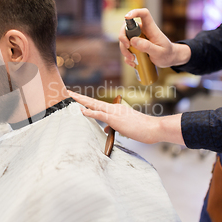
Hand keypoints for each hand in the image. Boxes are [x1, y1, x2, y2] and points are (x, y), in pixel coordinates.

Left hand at [68, 91, 184, 144]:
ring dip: (81, 101)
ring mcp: (114, 112)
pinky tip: (82, 111)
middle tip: (67, 92)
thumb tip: (105, 129)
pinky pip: (101, 115)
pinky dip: (90, 113)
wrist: (153, 128)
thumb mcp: (124, 128)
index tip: (76, 98)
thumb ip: (114, 126)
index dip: (86, 101)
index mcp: (116, 109)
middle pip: (93, 101)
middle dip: (79, 97)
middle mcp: (114, 108)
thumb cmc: (141, 129)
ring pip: (94, 105)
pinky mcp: (116, 119)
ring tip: (70, 97)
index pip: (98, 105)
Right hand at [119, 8, 190, 67]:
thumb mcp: (159, 52)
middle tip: (127, 47)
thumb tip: (133, 41)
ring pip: (124, 40)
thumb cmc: (167, 53)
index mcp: (151, 28)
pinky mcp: (135, 46)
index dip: (135, 12)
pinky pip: (126, 49)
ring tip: (132, 60)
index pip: (144, 14)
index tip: (127, 17)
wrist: (169, 59)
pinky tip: (133, 63)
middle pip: (127, 28)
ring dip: (124, 50)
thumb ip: (147, 46)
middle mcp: (142, 31)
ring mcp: (137, 38)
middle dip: (123, 37)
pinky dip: (127, 57)